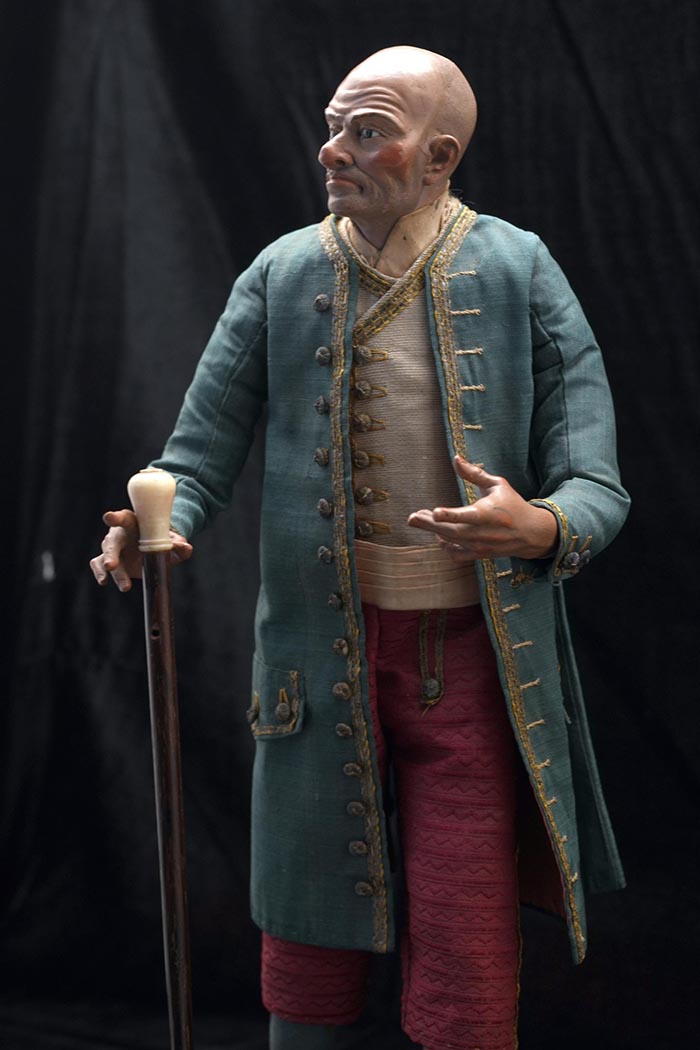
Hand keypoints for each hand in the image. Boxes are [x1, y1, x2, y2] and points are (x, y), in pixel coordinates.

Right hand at [90, 509, 192, 591]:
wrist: (155, 548)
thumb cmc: (161, 539)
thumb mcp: (173, 541)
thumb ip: (179, 544)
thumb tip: (185, 547)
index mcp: (133, 522)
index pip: (122, 517)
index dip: (115, 517)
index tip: (109, 518)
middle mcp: (118, 533)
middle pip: (111, 542)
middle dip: (110, 554)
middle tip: (112, 565)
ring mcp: (112, 547)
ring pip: (104, 557)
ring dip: (108, 570)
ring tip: (124, 585)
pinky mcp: (108, 560)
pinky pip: (98, 565)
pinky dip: (100, 573)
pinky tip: (104, 581)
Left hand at [407, 456, 557, 562]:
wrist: (531, 533)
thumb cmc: (512, 504)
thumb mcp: (497, 485)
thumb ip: (474, 474)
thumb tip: (455, 458)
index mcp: (487, 513)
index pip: (465, 516)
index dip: (448, 515)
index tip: (434, 511)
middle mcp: (482, 533)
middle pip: (451, 531)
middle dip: (429, 524)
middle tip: (411, 518)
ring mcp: (480, 546)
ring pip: (451, 541)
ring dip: (433, 531)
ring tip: (419, 518)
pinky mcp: (479, 554)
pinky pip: (457, 554)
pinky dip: (445, 547)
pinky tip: (438, 536)